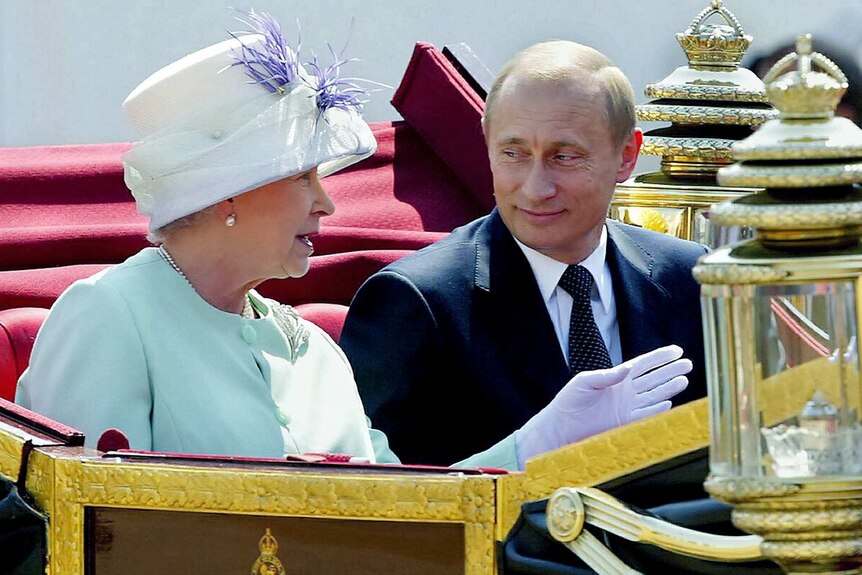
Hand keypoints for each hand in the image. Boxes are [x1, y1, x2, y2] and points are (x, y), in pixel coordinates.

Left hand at [514, 345, 690, 468]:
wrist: (561, 426)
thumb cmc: (569, 401)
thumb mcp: (585, 381)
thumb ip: (607, 375)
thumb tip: (629, 368)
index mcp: (615, 378)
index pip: (643, 364)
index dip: (660, 357)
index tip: (677, 350)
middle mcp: (624, 392)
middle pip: (653, 378)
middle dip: (671, 371)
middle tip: (688, 363)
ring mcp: (626, 408)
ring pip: (654, 396)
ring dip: (669, 388)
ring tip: (685, 380)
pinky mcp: (625, 424)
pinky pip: (646, 416)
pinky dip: (658, 410)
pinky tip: (670, 403)